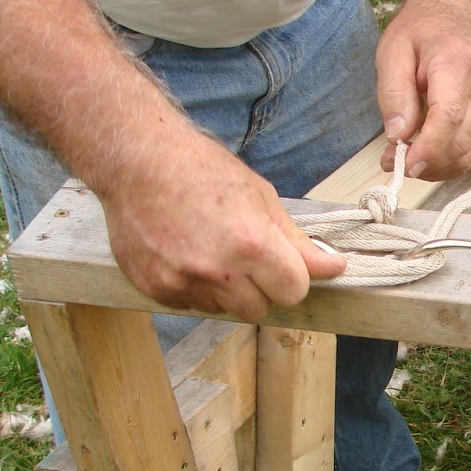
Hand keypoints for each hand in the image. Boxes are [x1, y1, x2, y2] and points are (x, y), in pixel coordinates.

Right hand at [94, 125, 345, 320]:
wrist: (136, 160)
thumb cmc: (203, 170)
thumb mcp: (261, 197)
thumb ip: (296, 241)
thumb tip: (334, 267)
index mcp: (252, 245)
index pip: (294, 292)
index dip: (291, 277)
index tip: (282, 263)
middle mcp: (218, 271)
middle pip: (260, 309)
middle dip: (260, 288)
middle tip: (244, 255)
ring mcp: (183, 283)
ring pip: (224, 310)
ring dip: (226, 290)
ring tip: (211, 249)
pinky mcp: (155, 289)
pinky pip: (191, 304)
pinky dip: (194, 287)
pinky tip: (185, 253)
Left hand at [375, 0, 470, 179]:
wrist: (455, 15)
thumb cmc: (420, 31)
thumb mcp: (393, 52)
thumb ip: (394, 94)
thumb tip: (398, 136)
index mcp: (457, 63)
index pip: (448, 117)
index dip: (427, 149)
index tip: (404, 165)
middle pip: (459, 142)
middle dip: (425, 163)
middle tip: (391, 161)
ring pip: (468, 154)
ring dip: (435, 168)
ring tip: (405, 159)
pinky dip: (447, 161)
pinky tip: (425, 155)